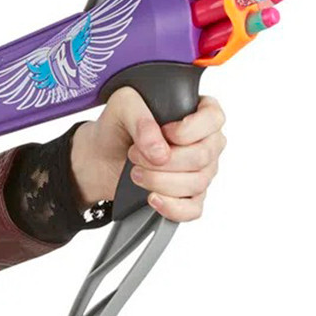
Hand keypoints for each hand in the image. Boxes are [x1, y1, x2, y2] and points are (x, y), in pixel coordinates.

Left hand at [70, 89, 226, 222]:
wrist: (102, 156)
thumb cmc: (118, 127)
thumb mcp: (122, 106)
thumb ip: (141, 119)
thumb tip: (160, 151)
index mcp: (197, 113)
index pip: (213, 119)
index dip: (189, 130)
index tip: (165, 132)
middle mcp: (205, 142)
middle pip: (202, 156)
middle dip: (164, 159)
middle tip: (134, 154)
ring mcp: (201, 172)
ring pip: (197, 183)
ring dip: (159, 180)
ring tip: (135, 172)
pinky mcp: (189, 197)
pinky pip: (193, 209)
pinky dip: (171, 207)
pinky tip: (152, 198)